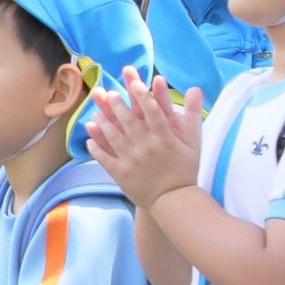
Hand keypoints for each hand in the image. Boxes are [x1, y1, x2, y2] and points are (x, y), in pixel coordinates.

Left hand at [84, 66, 202, 209]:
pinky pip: (104, 158)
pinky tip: (89, 137)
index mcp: (165, 139)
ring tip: (96, 112)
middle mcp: (147, 148)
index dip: (143, 96)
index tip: (135, 84)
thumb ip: (192, 115)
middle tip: (109, 93)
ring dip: (103, 123)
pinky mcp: (121, 174)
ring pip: (114, 137)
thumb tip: (195, 88)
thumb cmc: (185, 170)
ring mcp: (132, 161)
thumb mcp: (194, 142)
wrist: (174, 201)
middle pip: (130, 121)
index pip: (153, 112)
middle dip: (118, 105)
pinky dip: (95, 147)